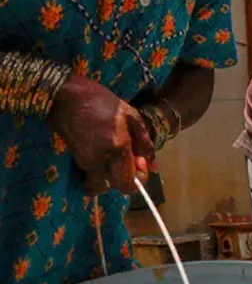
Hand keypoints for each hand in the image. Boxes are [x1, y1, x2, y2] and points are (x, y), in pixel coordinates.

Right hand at [50, 74, 153, 193]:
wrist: (63, 95)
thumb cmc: (100, 101)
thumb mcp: (131, 116)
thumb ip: (145, 144)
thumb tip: (154, 167)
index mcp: (116, 148)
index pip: (128, 183)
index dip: (139, 178)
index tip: (141, 160)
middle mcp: (99, 160)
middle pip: (115, 188)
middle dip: (126, 180)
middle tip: (130, 160)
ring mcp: (84, 161)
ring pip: (102, 184)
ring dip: (112, 178)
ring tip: (116, 158)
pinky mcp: (76, 160)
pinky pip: (92, 175)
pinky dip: (102, 172)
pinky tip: (105, 154)